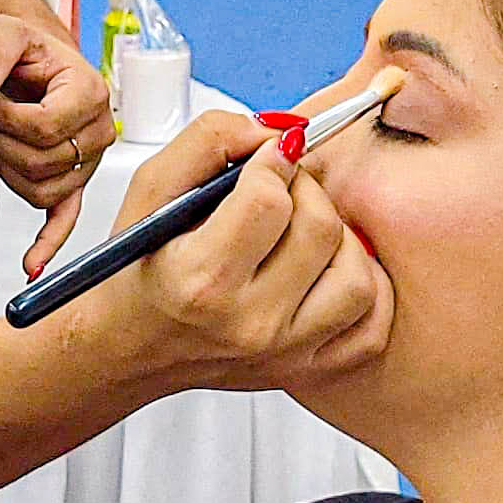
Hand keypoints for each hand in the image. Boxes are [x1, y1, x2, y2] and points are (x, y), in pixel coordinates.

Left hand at [0, 9, 117, 275]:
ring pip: (40, 189)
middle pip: (40, 162)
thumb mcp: (7, 30)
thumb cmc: (30, 46)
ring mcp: (88, 160)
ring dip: (3, 170)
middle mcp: (97, 132)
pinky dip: (49, 242)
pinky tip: (32, 263)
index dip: (3, 120)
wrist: (40, 55)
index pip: (44, 128)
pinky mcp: (74, 179)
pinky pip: (65, 216)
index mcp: (90, 94)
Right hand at [69, 112, 392, 393]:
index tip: (265, 159)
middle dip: (304, 190)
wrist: (130, 349)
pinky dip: (361, 288)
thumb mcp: (149, 192)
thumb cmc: (137, 272)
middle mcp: (248, 324)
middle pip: (321, 228)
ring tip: (299, 234)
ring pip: (357, 274)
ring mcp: (285, 353)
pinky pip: (372, 323)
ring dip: (336, 240)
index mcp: (200, 281)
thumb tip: (272, 131)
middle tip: (280, 190)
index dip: (272, 162)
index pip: (270, 199)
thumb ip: (206, 142)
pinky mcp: (308, 371)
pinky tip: (325, 271)